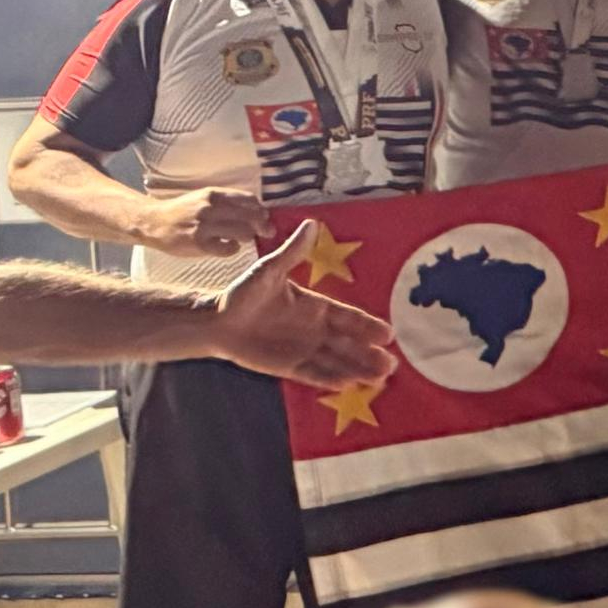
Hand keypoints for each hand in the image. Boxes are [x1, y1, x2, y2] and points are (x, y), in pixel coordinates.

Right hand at [144, 186, 274, 260]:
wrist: (154, 223)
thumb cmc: (184, 212)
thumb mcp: (204, 199)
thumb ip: (227, 202)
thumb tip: (258, 210)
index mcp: (214, 194)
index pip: (249, 200)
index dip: (261, 209)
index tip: (265, 217)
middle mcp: (210, 208)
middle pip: (251, 216)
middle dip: (263, 225)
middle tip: (267, 232)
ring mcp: (205, 226)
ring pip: (243, 232)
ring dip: (248, 237)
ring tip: (243, 239)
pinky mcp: (199, 244)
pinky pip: (228, 248)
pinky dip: (233, 248)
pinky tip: (228, 247)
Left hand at [215, 258, 393, 389]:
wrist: (216, 321)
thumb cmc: (244, 293)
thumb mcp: (269, 270)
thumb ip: (293, 252)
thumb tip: (311, 223)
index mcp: (315, 306)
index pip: (347, 317)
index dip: (367, 326)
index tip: (388, 334)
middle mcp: (314, 330)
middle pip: (348, 344)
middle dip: (369, 354)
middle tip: (391, 365)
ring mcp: (302, 349)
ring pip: (336, 361)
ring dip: (356, 369)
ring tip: (378, 378)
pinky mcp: (287, 366)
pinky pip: (313, 374)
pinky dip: (329, 379)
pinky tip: (346, 385)